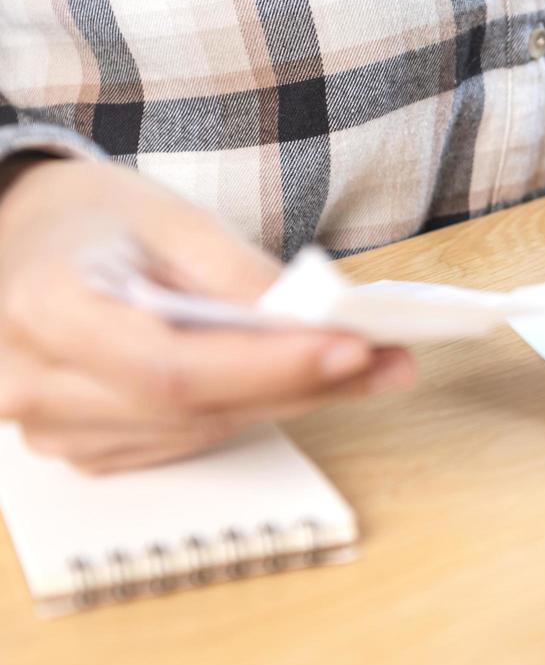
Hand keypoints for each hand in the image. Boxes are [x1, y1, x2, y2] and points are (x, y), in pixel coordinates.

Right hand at [0, 159, 414, 472]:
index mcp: (44, 309)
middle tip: (389, 360)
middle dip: (302, 384)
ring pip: (197, 432)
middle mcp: (32, 382)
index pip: (171, 367)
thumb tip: (313, 321)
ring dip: (289, 401)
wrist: (30, 238)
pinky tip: (302, 383)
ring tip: (368, 367)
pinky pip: (185, 441)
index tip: (349, 348)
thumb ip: (238, 273)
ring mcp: (52, 427)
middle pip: (192, 407)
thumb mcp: (170, 218)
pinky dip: (250, 411)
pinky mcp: (85, 446)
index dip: (267, 368)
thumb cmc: (96, 221)